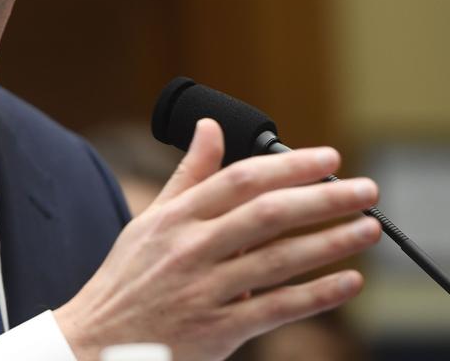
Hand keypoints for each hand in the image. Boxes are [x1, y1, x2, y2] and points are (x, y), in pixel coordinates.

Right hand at [54, 118, 380, 360]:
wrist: (100, 340)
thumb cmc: (129, 277)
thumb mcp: (151, 219)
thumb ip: (188, 174)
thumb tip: (209, 128)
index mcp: (176, 217)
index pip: (240, 180)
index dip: (288, 166)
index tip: (327, 159)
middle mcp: (191, 248)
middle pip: (267, 215)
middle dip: (323, 199)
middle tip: (366, 191)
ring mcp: (206, 289)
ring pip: (279, 260)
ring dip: (330, 242)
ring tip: (368, 229)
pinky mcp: (219, 329)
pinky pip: (277, 309)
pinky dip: (317, 295)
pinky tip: (349, 281)